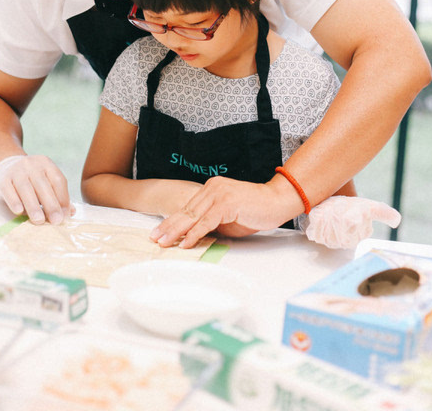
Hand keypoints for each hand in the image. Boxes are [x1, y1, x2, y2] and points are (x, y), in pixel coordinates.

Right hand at [0, 155, 73, 224]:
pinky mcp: (3, 179)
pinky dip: (14, 201)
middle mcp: (32, 165)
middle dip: (51, 204)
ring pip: (26, 189)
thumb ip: (57, 195)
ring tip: (39, 220)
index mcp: (46, 164)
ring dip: (33, 206)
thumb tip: (70, 213)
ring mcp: (16, 171)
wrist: (5, 167)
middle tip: (56, 221)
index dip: (63, 198)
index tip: (65, 215)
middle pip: (43, 185)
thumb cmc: (31, 180)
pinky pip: (9, 191)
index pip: (58, 180)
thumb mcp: (46, 181)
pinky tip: (19, 212)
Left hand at [150, 176, 283, 248]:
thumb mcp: (228, 217)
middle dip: (168, 226)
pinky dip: (195, 234)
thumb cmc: (255, 210)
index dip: (172, 220)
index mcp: (211, 188)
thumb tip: (195, 235)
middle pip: (186, 210)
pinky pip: (207, 222)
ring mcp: (219, 194)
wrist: (277, 201)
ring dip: (177, 231)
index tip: (159, 232)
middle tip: (154, 238)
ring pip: (193, 216)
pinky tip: (185, 243)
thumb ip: (212, 222)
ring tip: (164, 243)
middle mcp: (212, 188)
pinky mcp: (227, 203)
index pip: (188, 207)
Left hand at [300, 196, 400, 248]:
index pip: (352, 227)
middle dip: (336, 215)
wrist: (335, 205)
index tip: (350, 208)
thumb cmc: (355, 208)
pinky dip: (315, 222)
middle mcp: (344, 242)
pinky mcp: (316, 236)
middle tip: (337, 207)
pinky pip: (314, 233)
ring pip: (326, 232)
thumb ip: (383, 213)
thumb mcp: (371, 207)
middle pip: (338, 230)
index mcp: (358, 236)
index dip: (349, 217)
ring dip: (326, 218)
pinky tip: (319, 215)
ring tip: (329, 209)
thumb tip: (397, 220)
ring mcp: (329, 240)